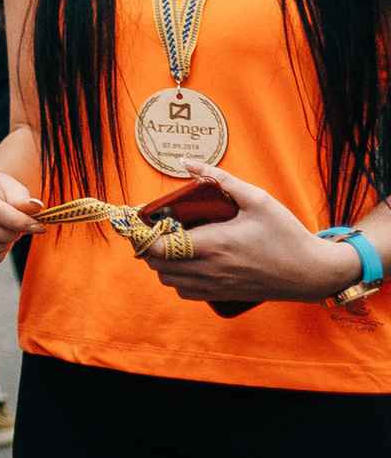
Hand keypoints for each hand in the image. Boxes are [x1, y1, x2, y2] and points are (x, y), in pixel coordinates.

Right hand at [0, 168, 42, 267]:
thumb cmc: (2, 191)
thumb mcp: (14, 188)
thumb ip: (24, 200)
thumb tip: (36, 208)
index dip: (16, 221)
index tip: (38, 227)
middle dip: (8, 235)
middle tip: (22, 232)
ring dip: (1, 247)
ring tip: (11, 237)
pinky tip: (2, 248)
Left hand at [140, 160, 362, 303]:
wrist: (314, 273)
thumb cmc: (287, 234)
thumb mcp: (258, 199)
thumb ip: (220, 178)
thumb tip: (186, 162)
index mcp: (214, 244)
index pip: (159, 246)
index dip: (144, 234)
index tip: (146, 219)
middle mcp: (210, 268)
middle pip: (157, 264)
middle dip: (150, 246)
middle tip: (158, 228)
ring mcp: (216, 285)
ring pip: (169, 281)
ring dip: (162, 263)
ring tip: (172, 243)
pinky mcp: (224, 295)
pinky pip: (186, 292)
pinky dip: (177, 279)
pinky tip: (187, 262)